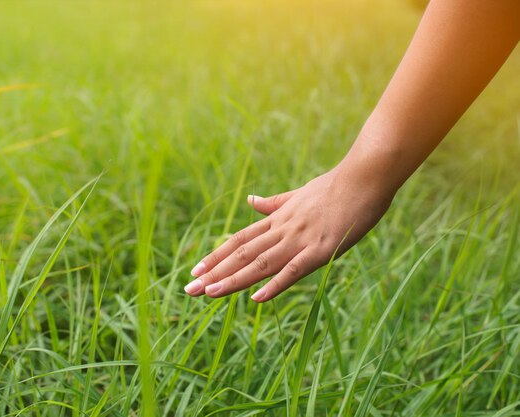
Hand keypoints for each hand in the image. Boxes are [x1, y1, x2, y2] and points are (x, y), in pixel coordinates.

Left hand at [184, 164, 394, 301]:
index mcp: (278, 219)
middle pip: (242, 253)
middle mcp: (282, 229)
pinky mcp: (321, 249)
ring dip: (233, 279)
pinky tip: (257, 298)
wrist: (365, 176)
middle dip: (215, 272)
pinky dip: (275, 284)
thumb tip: (250, 200)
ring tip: (209, 293)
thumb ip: (274, 203)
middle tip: (189, 289)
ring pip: (260, 262)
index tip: (196, 270)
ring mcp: (300, 239)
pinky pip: (294, 269)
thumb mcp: (298, 195)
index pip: (239, 240)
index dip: (216, 255)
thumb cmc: (336, 187)